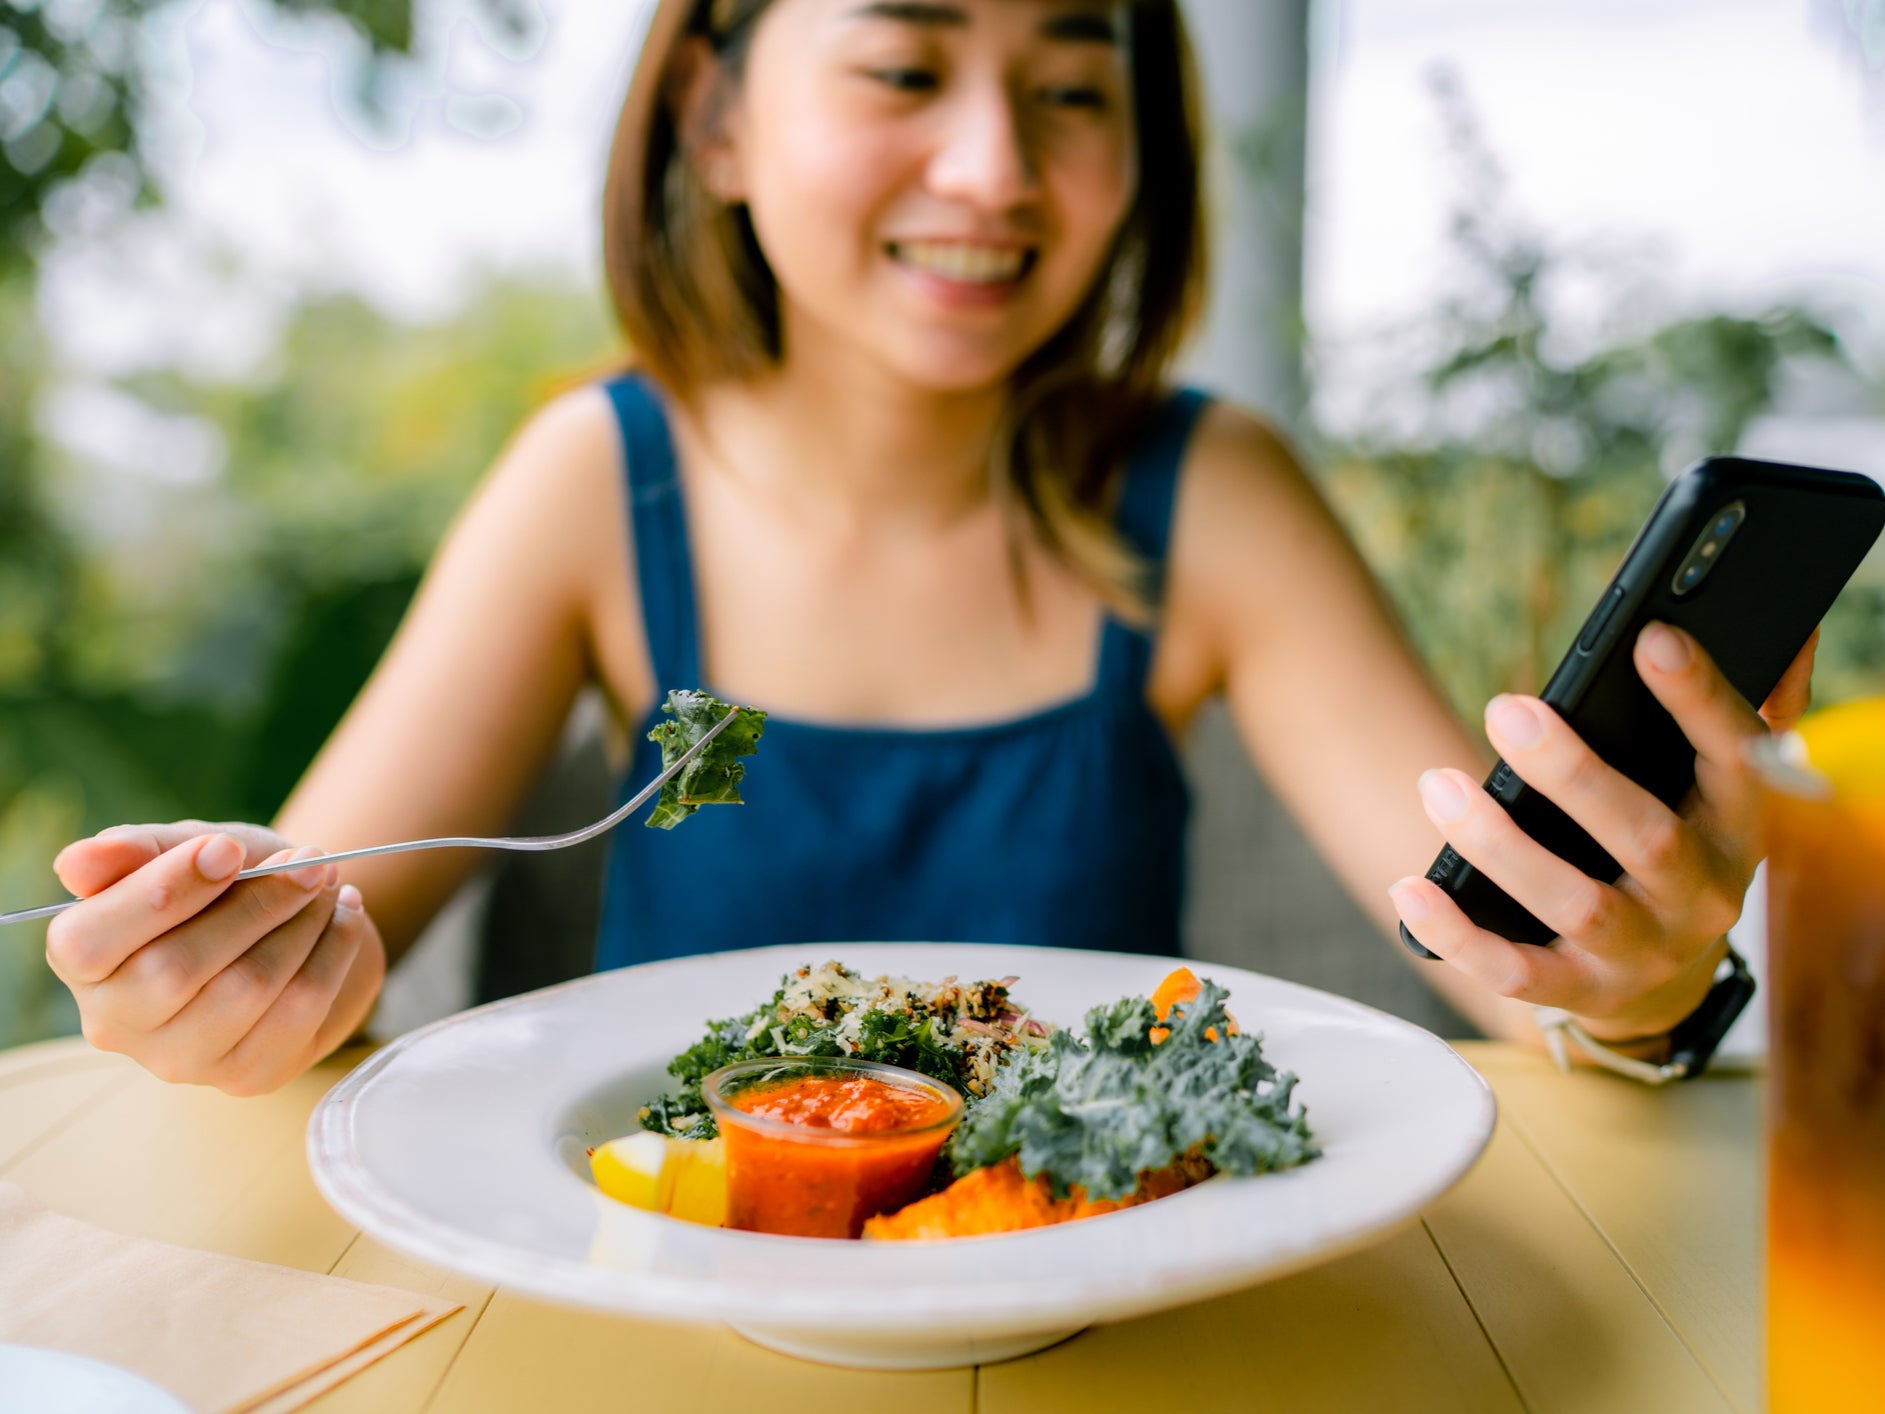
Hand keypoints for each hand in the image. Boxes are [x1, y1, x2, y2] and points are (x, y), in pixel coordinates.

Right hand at [44, 822, 386, 1094]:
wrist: (289, 925)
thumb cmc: (222, 884)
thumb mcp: (182, 848)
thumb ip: (136, 850)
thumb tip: (79, 862)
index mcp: (81, 963)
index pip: (92, 940)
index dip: (164, 890)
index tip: (228, 848)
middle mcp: (116, 1024)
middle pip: (176, 969)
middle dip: (257, 902)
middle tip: (308, 860)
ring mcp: (182, 1062)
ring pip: (247, 988)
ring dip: (302, 922)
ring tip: (324, 882)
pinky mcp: (248, 1076)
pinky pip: (301, 1009)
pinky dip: (334, 950)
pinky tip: (343, 915)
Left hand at [1388, 623, 1816, 1039]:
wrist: (1666, 975)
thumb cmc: (1677, 839)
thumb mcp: (1715, 785)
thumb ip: (1736, 708)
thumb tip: (1788, 627)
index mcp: (1740, 824)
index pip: (1734, 755)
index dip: (1698, 697)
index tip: (1651, 638)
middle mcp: (1705, 893)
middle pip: (1644, 836)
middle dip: (1572, 773)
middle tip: (1505, 710)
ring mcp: (1646, 951)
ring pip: (1575, 904)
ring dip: (1500, 845)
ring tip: (1437, 785)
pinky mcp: (1585, 993)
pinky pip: (1518, 972)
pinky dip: (1458, 933)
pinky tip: (1410, 887)